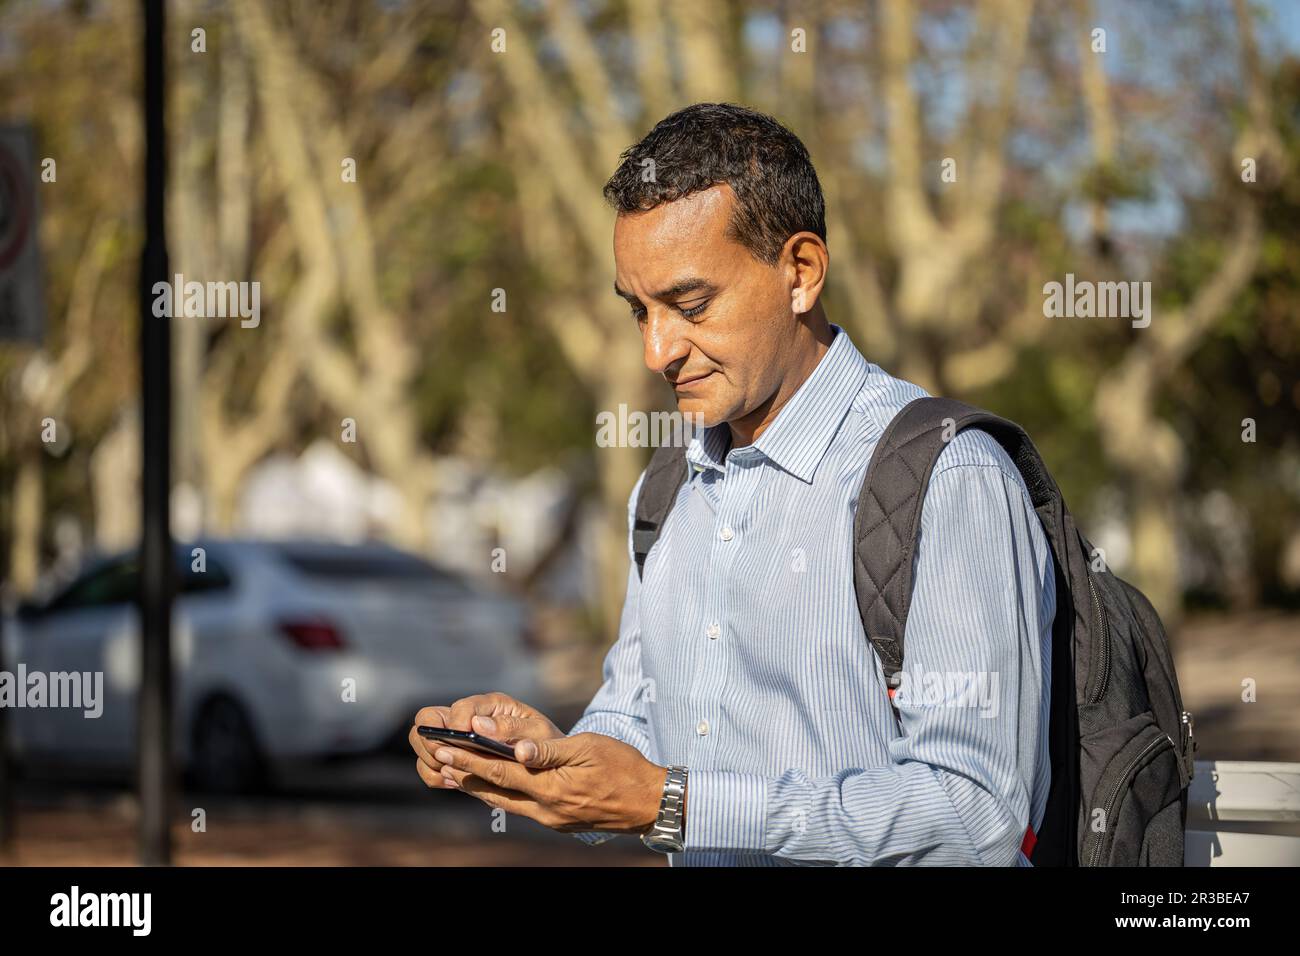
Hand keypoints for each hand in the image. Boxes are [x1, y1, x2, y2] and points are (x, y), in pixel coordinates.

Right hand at [409, 691, 563, 790]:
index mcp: (490, 705)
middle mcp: (467, 716)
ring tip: (451, 775)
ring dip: (431, 760)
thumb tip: (478, 726)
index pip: (460, 708)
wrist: (550, 759)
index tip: (464, 741)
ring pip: (421, 742)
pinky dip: (435, 776)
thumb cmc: (546, 741)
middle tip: (447, 758)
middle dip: (432, 740)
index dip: (457, 724)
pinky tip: (452, 783)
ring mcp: (456, 736)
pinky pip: (429, 765)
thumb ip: (512, 728)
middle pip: (427, 718)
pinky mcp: (453, 756)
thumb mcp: (538, 733)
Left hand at [435, 729, 666, 835]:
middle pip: (497, 791)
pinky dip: (503, 795)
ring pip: (507, 802)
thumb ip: (550, 751)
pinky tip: (494, 787)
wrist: (651, 802)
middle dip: (467, 775)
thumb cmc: (623, 767)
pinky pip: (523, 808)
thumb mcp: (588, 749)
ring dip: (481, 787)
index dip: (472, 759)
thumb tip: (517, 749)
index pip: (502, 771)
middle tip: (440, 760)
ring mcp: (553, 819)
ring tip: (456, 775)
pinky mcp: (560, 822)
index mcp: (552, 789)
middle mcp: (547, 810)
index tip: (447, 748)